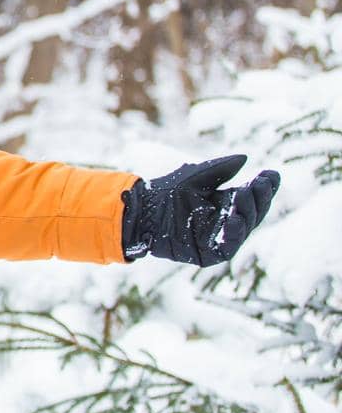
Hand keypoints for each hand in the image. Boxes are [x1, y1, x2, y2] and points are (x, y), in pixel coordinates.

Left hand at [121, 154, 279, 266]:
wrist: (141, 209)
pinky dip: (233, 235)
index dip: (263, 187)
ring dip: (248, 213)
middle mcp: (226, 221)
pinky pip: (227, 248)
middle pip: (253, 213)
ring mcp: (218, 238)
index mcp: (226, 202)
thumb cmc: (166, 190)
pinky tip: (234, 220)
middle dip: (259, 198)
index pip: (252, 196)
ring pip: (244, 230)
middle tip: (261, 183)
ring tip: (246, 196)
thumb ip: (220, 168)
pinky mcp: (207, 253)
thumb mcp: (196, 176)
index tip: (271, 175)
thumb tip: (245, 158)